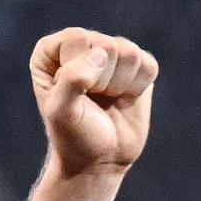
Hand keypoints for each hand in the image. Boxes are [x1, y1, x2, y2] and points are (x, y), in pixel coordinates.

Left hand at [29, 27, 156, 180]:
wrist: (99, 161)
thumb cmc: (73, 136)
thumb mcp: (61, 111)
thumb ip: (72, 79)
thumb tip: (100, 54)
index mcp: (53, 50)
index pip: (78, 39)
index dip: (80, 72)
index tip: (74, 96)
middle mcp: (81, 45)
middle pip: (107, 46)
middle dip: (102, 81)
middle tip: (93, 102)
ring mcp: (110, 54)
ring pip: (130, 53)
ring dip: (120, 85)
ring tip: (107, 100)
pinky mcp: (136, 67)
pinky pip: (148, 65)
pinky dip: (138, 88)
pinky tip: (124, 99)